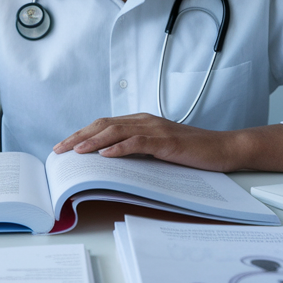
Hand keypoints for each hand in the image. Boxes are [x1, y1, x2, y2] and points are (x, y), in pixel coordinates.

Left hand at [52, 115, 282, 174]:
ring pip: (116, 131)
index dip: (82, 133)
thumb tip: (110, 161)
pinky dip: (119, 148)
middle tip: (60, 149)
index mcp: (141, 121)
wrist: (223, 148)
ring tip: (76, 151)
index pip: (104, 125)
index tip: (64, 145)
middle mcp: (145, 121)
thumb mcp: (159, 150)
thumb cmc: (192, 151)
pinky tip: (105, 155)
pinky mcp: (166, 141)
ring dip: (93, 141)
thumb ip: (138, 150)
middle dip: (79, 136)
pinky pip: (138, 143)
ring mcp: (156, 129)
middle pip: (104, 125)